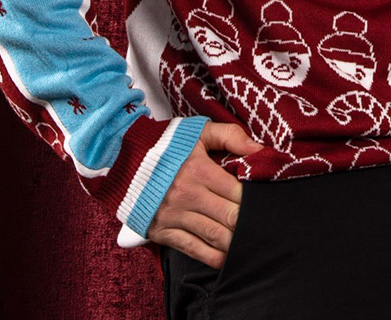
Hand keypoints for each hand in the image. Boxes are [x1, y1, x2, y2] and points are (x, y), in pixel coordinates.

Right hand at [147, 122, 263, 267]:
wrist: (124, 159)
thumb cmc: (168, 145)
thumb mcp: (199, 132)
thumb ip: (231, 136)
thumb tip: (260, 150)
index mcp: (198, 169)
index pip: (237, 192)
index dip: (254, 200)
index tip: (265, 203)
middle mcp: (187, 195)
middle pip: (229, 217)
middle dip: (249, 224)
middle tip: (264, 227)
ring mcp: (173, 216)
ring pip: (214, 236)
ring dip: (235, 243)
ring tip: (251, 243)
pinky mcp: (162, 231)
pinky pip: (192, 249)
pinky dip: (212, 257)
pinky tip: (226, 258)